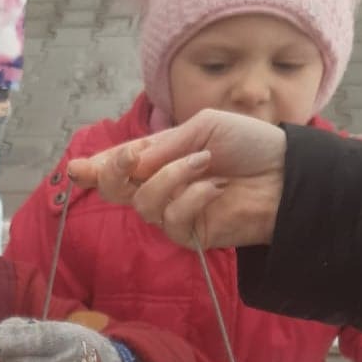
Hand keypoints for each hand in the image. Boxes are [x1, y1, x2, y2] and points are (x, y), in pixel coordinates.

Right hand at [66, 109, 285, 249]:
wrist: (285, 173)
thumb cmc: (250, 144)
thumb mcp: (203, 127)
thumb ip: (164, 144)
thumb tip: (129, 162)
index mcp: (160, 158)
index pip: (118, 167)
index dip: (95, 169)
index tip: (76, 168)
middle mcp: (161, 186)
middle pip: (117, 190)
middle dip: (115, 173)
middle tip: (131, 157)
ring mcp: (174, 212)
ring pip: (144, 204)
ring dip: (172, 177)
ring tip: (205, 162)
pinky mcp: (190, 235)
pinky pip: (173, 219)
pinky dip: (193, 198)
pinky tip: (217, 188)